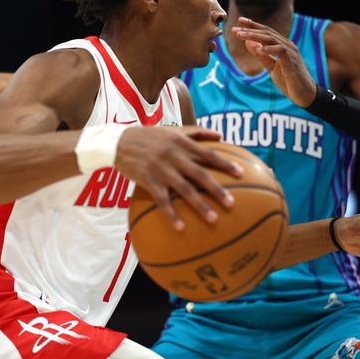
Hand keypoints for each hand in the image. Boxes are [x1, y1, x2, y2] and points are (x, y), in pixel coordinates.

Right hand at [116, 126, 243, 230]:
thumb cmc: (149, 137)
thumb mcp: (172, 130)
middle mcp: (173, 155)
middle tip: (232, 203)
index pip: (207, 154)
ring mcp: (161, 169)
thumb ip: (197, 132)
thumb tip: (220, 136)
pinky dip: (171, 214)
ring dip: (199, 205)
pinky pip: (162, 200)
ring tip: (214, 219)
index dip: (225, 164)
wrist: (118, 142)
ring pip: (184, 189)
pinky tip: (181, 227)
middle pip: (199, 174)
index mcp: (181, 143)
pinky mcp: (148, 180)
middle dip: (217, 189)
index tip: (241, 174)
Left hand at [233, 17, 316, 106]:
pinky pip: (280, 51)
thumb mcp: (271, 67)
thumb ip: (261, 56)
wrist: (304, 94)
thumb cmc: (289, 81)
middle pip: (267, 33)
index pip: (266, 32)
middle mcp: (287, 46)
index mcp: (282, 45)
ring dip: (255, 37)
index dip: (253, 26)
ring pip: (272, 39)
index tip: (239, 21)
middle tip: (235, 29)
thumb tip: (248, 43)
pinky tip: (259, 49)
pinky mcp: (292, 62)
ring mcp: (291, 53)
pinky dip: (269, 49)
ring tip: (241, 36)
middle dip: (250, 30)